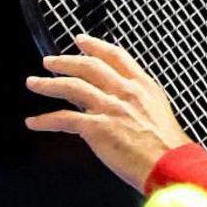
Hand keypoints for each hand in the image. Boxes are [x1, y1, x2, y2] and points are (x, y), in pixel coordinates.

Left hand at [24, 34, 191, 191]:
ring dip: (48, 83)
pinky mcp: (97, 128)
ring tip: (34, 83)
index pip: (116, 56)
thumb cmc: (169, 148)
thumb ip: (138, 103)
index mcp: (144, 87)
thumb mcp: (159, 113)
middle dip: (65, 61)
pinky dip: (45, 120)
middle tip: (50, 61)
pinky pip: (64, 119)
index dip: (96, 46)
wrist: (171, 165)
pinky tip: (34, 122)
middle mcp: (126, 92)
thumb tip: (120, 103)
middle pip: (89, 66)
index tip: (82, 41)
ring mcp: (111, 108)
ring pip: (71, 86)